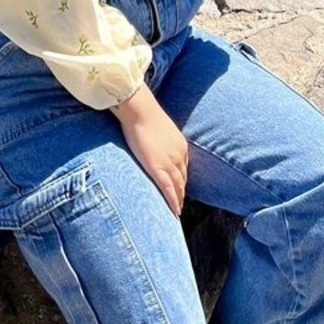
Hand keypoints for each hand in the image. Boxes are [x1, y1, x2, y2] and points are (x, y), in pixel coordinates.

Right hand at [111, 84, 188, 215]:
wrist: (141, 111)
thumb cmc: (143, 114)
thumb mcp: (156, 126)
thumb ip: (157, 136)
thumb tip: (150, 137)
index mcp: (179, 145)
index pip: (182, 166)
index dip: (181, 178)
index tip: (180, 186)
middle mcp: (178, 155)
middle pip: (182, 178)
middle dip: (182, 190)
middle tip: (181, 203)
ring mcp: (169, 163)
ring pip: (177, 186)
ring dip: (179, 199)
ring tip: (177, 210)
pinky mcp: (158, 168)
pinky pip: (168, 189)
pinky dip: (173, 201)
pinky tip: (175, 211)